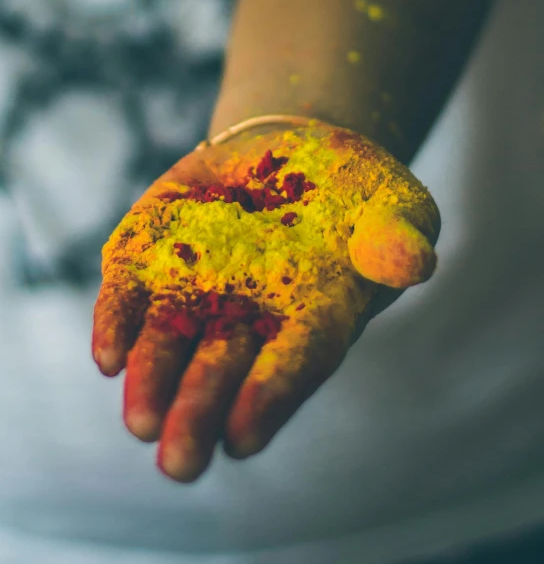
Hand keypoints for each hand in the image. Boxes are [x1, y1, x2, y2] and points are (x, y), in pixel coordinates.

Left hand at [92, 122, 439, 481]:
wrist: (296, 152)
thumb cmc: (357, 192)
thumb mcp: (395, 205)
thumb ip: (398, 237)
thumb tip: (411, 263)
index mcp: (313, 315)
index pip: (293, 363)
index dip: (270, 396)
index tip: (242, 436)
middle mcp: (250, 316)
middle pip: (220, 370)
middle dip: (198, 412)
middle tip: (178, 463)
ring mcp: (198, 287)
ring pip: (167, 343)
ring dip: (151, 381)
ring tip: (141, 421)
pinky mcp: (156, 256)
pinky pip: (131, 295)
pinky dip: (118, 324)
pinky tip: (109, 356)